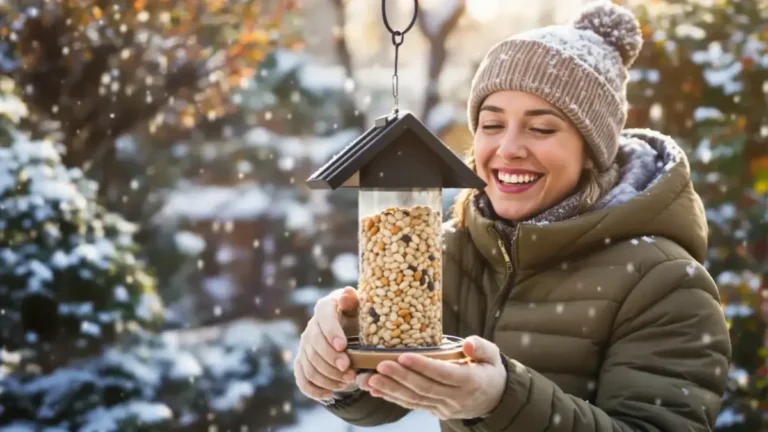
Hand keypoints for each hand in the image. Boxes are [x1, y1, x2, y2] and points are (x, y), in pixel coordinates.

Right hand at [294, 287, 359, 400]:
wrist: (351, 335)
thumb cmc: (358, 320)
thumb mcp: (360, 310)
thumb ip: (354, 302)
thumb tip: (347, 294)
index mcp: (325, 308)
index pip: (324, 316)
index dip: (331, 332)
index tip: (343, 346)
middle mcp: (311, 327)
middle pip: (315, 344)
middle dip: (332, 360)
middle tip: (350, 372)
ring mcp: (304, 346)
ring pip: (310, 364)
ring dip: (328, 376)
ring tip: (347, 381)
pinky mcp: (302, 363)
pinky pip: (302, 379)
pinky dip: (315, 388)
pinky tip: (330, 393)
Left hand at [360, 336, 506, 419]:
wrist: (495, 399)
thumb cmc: (489, 369)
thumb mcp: (492, 355)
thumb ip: (481, 347)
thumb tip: (468, 343)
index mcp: (471, 382)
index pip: (444, 374)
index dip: (423, 366)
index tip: (403, 356)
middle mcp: (456, 398)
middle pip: (424, 389)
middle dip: (400, 378)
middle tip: (379, 366)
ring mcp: (444, 407)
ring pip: (414, 399)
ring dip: (390, 390)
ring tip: (369, 379)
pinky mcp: (435, 410)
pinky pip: (412, 404)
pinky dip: (392, 397)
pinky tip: (375, 390)